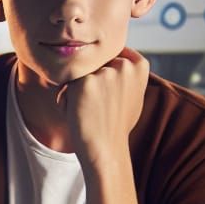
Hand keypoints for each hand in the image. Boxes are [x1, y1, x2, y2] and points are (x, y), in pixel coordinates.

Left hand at [58, 47, 148, 172]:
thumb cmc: (116, 124)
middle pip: (94, 63)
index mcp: (138, 66)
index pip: (112, 54)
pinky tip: (79, 113)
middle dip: (91, 80)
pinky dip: (66, 98)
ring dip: (77, 89)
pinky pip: (66, 83)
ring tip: (90, 109)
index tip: (108, 93)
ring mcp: (104, 72)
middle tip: (99, 106)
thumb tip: (120, 55)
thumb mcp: (133, 93)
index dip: (105, 72)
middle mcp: (123, 65)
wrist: (105, 149)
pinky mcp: (84, 82)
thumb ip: (126, 72)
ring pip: (80, 73)